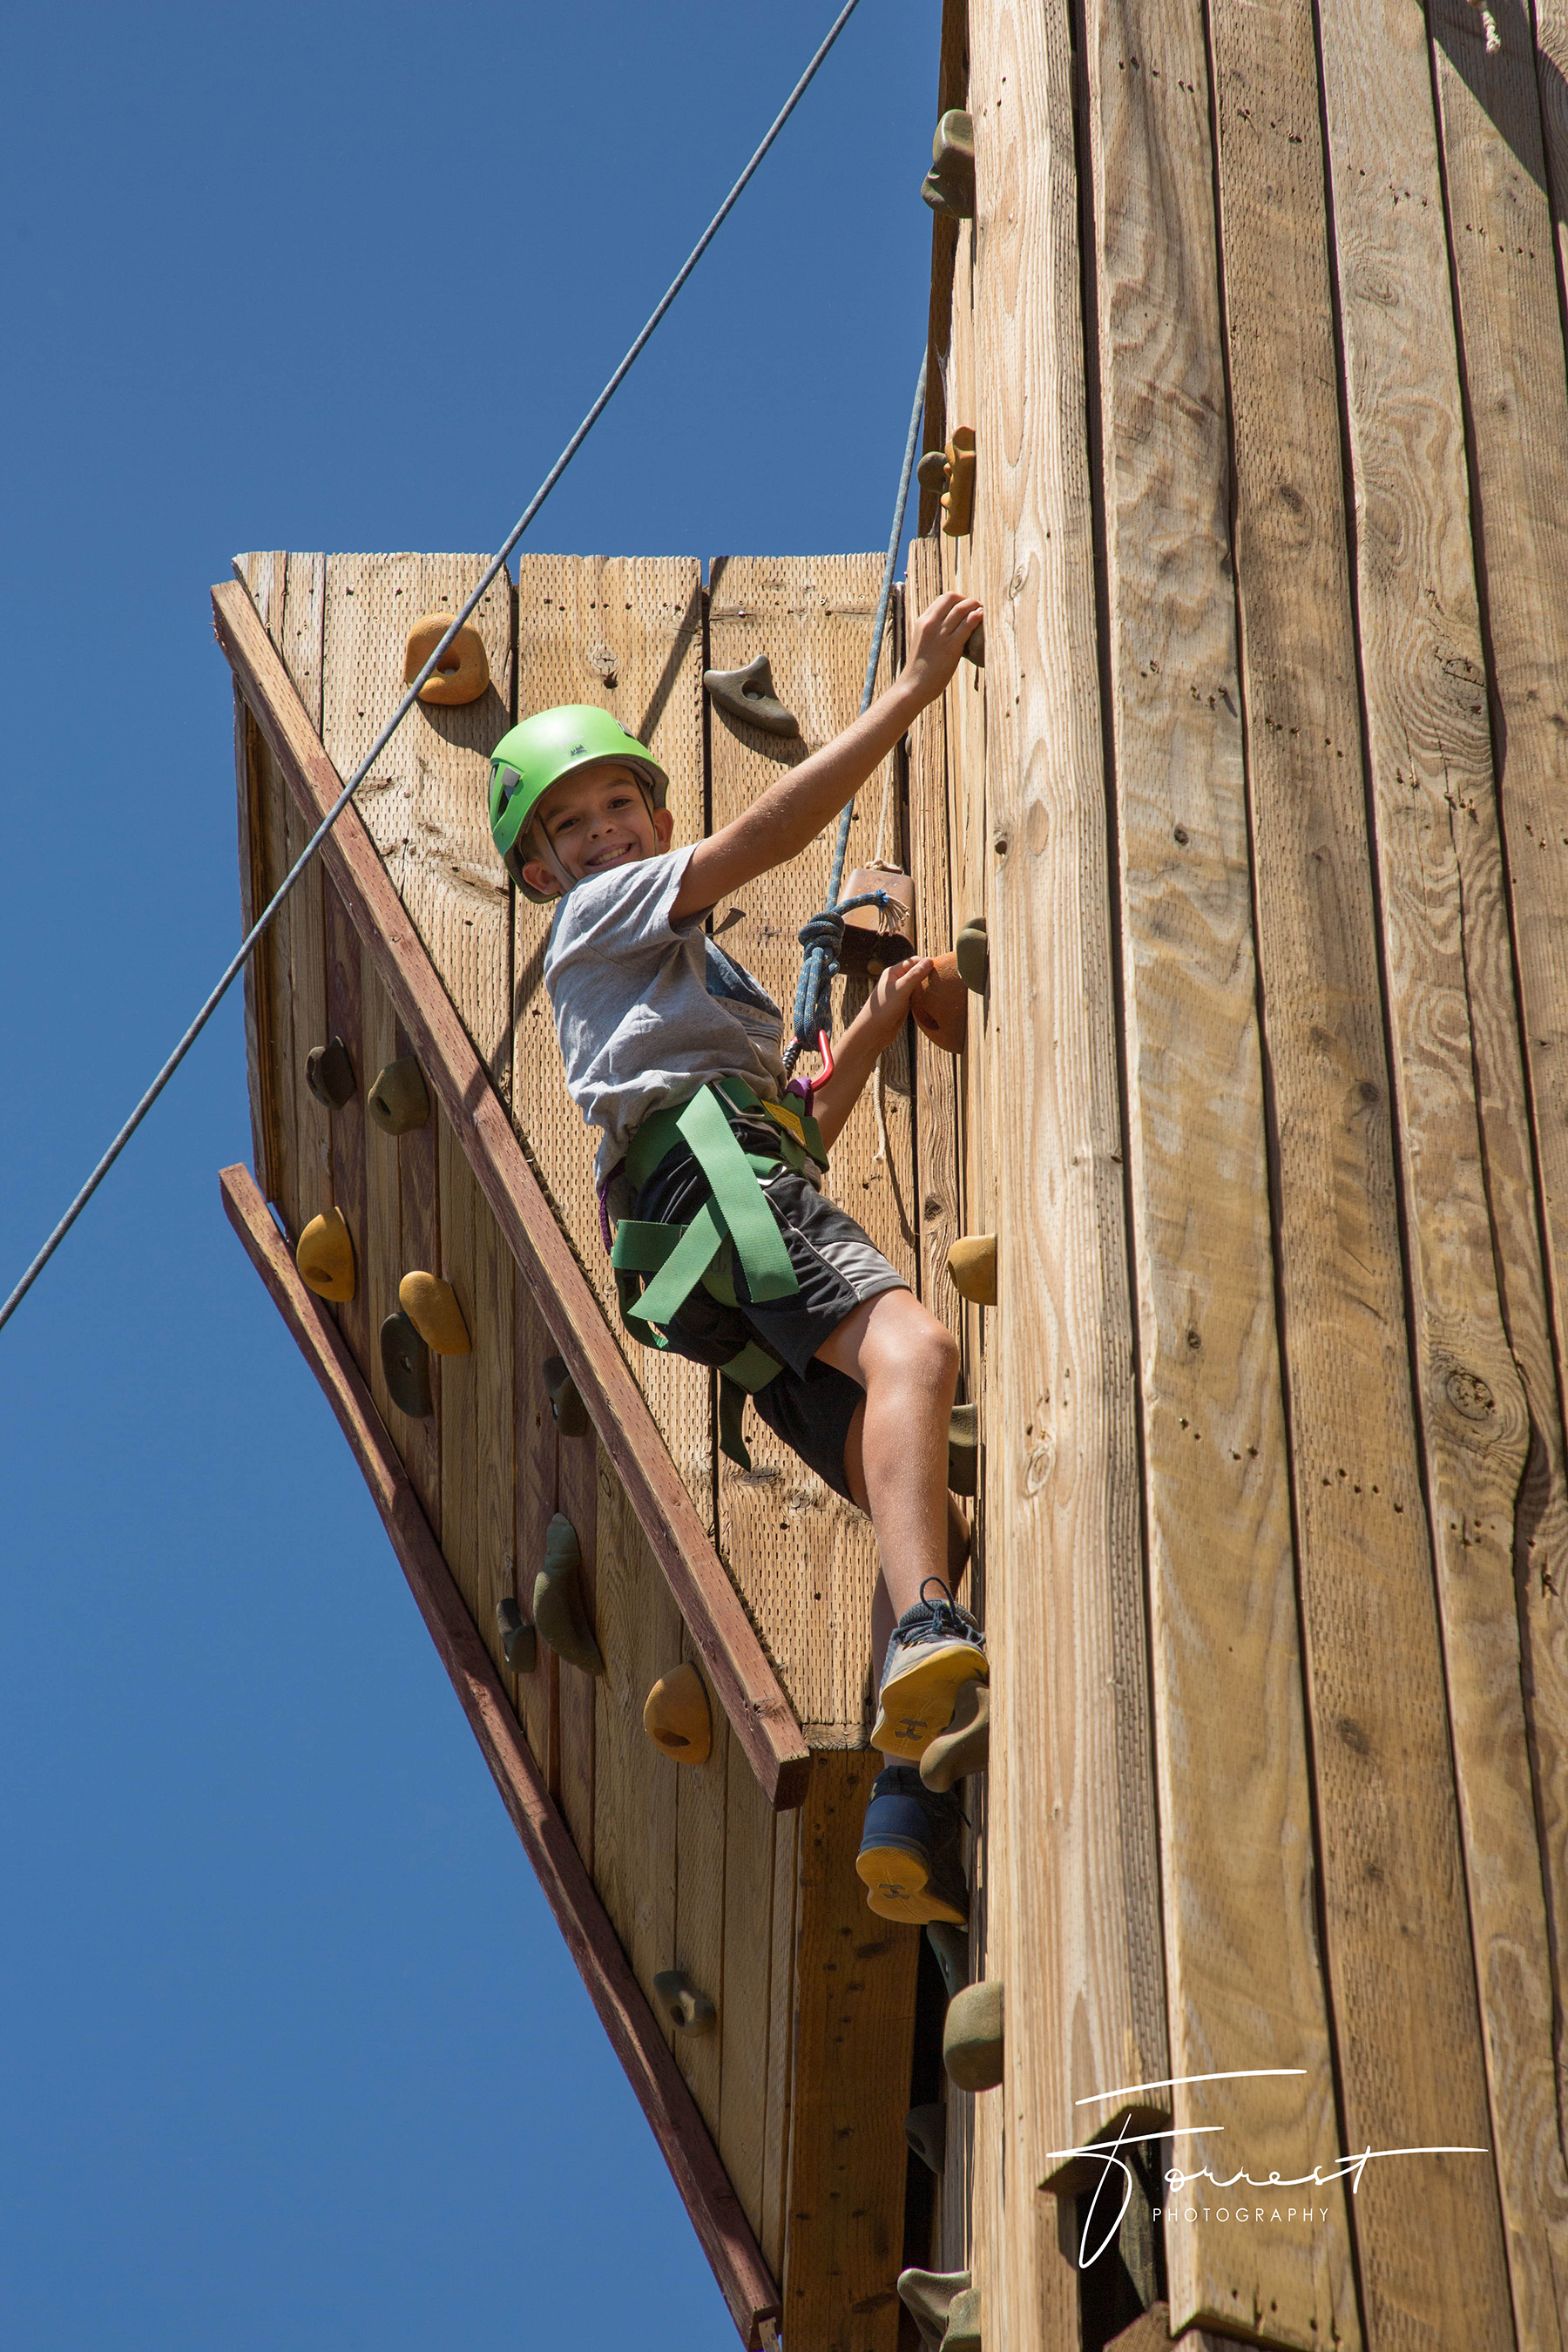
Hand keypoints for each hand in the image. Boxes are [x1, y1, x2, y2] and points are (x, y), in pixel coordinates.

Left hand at [864, 955, 935, 1047]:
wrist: (874, 1032)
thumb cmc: (884, 1009)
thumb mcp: (901, 990)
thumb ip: (915, 975)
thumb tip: (930, 960)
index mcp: (893, 972)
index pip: (914, 961)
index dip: (926, 964)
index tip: (939, 971)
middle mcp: (896, 980)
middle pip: (917, 972)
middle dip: (928, 975)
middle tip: (940, 981)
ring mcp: (900, 992)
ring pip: (917, 984)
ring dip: (926, 987)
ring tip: (938, 990)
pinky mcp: (903, 1003)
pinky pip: (916, 996)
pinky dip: (924, 996)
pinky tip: (931, 1000)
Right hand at [902, 591, 983, 706]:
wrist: (913, 686)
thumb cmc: (920, 669)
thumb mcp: (923, 643)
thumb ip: (934, 632)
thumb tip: (950, 628)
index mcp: (922, 622)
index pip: (942, 599)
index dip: (958, 600)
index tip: (967, 607)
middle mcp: (930, 624)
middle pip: (952, 598)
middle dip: (967, 600)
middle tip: (977, 607)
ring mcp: (940, 635)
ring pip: (961, 609)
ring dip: (976, 606)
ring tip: (985, 612)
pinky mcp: (950, 647)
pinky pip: (967, 625)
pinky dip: (977, 618)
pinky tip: (983, 619)